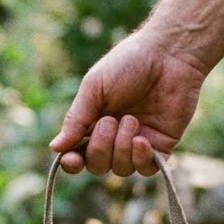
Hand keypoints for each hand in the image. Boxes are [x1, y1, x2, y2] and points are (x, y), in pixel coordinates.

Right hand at [50, 32, 207, 176]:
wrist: (169, 54)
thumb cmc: (128, 64)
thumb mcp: (93, 88)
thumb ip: (76, 119)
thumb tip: (55, 148)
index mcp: (93, 123)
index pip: (78, 155)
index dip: (72, 163)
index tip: (72, 159)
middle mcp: (114, 137)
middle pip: (97, 165)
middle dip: (100, 148)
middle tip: (110, 120)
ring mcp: (138, 142)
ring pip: (121, 169)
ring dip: (121, 148)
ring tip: (131, 120)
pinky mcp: (162, 145)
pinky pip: (146, 169)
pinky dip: (140, 158)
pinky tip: (142, 139)